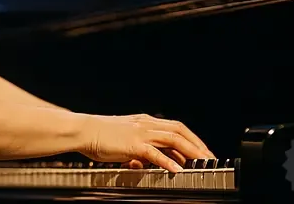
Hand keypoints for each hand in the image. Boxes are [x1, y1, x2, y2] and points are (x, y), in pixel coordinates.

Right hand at [79, 113, 213, 172]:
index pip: (175, 127)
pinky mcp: (133, 144)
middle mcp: (145, 124)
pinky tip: (177, 170)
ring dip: (191, 151)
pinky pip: (155, 153)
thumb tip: (152, 161)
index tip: (202, 150)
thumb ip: (141, 149)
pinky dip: (168, 161)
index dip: (191, 138)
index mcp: (144, 121)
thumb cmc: (101, 135)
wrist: (83, 130)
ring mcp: (140, 133)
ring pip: (173, 139)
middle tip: (210, 157)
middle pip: (180, 131)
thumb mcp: (125, 140)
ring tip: (203, 162)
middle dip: (197, 144)